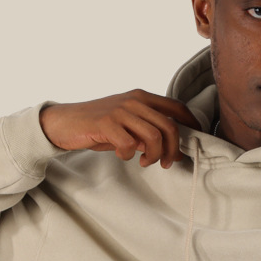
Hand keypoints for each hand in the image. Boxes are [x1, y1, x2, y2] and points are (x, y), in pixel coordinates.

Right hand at [39, 91, 201, 166]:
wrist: (66, 122)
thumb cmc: (98, 126)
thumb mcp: (127, 125)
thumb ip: (148, 132)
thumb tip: (173, 150)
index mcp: (142, 97)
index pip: (176, 107)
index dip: (191, 124)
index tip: (195, 141)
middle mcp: (134, 100)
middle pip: (170, 126)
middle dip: (173, 150)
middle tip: (165, 163)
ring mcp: (121, 111)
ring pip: (154, 137)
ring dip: (154, 156)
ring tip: (144, 162)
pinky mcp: (106, 124)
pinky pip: (129, 145)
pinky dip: (129, 156)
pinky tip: (123, 156)